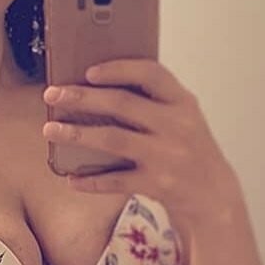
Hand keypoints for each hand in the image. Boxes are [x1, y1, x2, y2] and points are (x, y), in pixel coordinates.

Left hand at [41, 58, 241, 230]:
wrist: (214, 195)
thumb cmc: (189, 150)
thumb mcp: (183, 118)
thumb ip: (153, 101)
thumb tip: (98, 85)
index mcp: (182, 103)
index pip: (151, 73)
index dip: (118, 69)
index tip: (89, 71)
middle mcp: (177, 126)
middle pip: (122, 104)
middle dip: (82, 98)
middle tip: (53, 94)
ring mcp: (167, 156)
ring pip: (113, 139)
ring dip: (77, 134)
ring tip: (50, 130)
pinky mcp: (158, 184)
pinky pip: (116, 180)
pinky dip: (90, 180)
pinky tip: (71, 179)